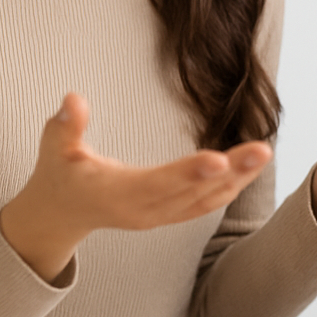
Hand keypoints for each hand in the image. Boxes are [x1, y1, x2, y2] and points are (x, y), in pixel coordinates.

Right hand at [0, 93, 271, 281]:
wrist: (57, 215)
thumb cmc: (57, 174)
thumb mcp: (53, 148)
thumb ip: (65, 125)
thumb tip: (72, 98)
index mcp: (116, 195)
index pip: (159, 183)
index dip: (189, 172)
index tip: (220, 159)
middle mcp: (143, 211)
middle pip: (193, 192)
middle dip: (230, 172)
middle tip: (262, 150)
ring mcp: (157, 217)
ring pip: (205, 200)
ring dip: (237, 179)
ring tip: (263, 154)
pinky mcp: (166, 215)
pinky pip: (203, 205)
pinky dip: (227, 189)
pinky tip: (248, 170)